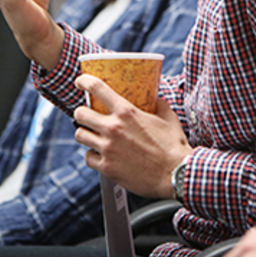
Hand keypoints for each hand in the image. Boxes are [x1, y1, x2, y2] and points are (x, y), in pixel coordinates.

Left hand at [73, 75, 190, 197]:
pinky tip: (102, 155)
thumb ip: (160, 106)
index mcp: (127, 112)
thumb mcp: (169, 119)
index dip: (84, 81)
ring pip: (80, 135)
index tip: (81, 82)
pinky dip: (93, 156)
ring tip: (93, 136)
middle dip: (82, 113)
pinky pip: (88, 157)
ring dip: (86, 134)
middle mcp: (113, 128)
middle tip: (88, 116)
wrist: (176, 175)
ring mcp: (107, 148)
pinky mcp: (106, 167)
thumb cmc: (173, 147)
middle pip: (80, 113)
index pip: (97, 88)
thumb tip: (157, 99)